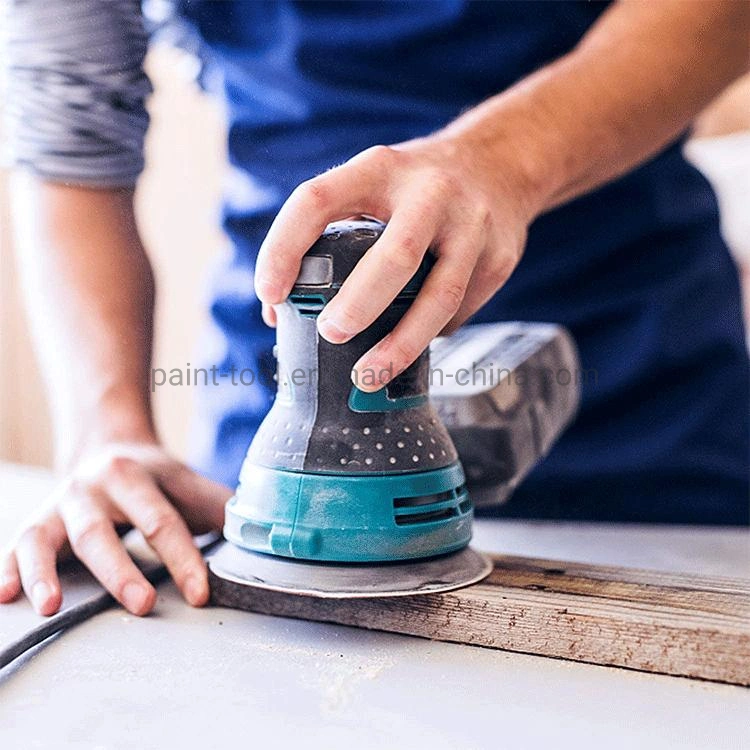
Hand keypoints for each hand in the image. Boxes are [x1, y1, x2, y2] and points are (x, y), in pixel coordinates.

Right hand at [0, 442, 231, 615]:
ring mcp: (60, 503)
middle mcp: (92, 486)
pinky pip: (17, 544)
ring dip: (45, 571)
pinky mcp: (36, 520)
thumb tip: (258, 534)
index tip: (201, 594)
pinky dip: (9, 570)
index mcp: (136, 475)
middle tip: (143, 605)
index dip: (183, 558)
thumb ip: (218, 506)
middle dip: (120, 570)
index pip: (163, 521)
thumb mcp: (186, 481)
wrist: (108, 444)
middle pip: (102, 531)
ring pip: (47, 536)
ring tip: (50, 606)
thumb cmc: (155, 476)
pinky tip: (5, 598)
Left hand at [254, 135, 536, 389]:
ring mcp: (472, 226)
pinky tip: (414, 339)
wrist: (500, 164)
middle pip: (396, 255)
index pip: (319, 200)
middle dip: (359, 303)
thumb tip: (281, 315)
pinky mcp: (499, 258)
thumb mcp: (372, 184)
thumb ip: (329, 234)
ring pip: (440, 296)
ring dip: (402, 343)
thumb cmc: (415, 188)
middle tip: (331, 334)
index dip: (285, 247)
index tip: (269, 294)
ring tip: (367, 374)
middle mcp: (430, 193)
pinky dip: (432, 332)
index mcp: (379, 169)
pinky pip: (460, 310)